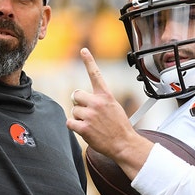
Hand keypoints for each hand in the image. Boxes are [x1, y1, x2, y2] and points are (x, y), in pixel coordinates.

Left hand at [67, 48, 153, 178]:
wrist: (124, 144)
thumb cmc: (119, 127)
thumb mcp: (114, 107)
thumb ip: (100, 100)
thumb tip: (82, 99)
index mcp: (106, 96)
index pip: (96, 74)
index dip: (89, 61)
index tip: (83, 50)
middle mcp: (97, 103)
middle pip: (76, 95)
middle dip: (79, 103)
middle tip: (88, 112)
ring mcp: (90, 115)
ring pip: (73, 110)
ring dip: (79, 118)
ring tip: (91, 124)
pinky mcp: (84, 127)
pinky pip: (70, 122)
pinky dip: (75, 127)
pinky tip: (86, 130)